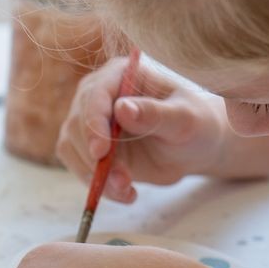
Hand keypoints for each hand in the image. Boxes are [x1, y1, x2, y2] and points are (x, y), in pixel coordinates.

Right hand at [54, 57, 230, 200]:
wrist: (194, 146)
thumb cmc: (196, 123)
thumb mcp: (184, 119)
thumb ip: (155, 114)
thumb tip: (122, 108)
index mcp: (120, 75)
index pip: (95, 96)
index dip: (93, 123)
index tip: (101, 152)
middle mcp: (98, 94)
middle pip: (77, 124)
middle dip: (94, 158)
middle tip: (122, 182)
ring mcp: (91, 121)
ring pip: (73, 148)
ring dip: (94, 175)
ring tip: (127, 190)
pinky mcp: (90, 147)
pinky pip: (80, 167)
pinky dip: (97, 184)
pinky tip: (125, 192)